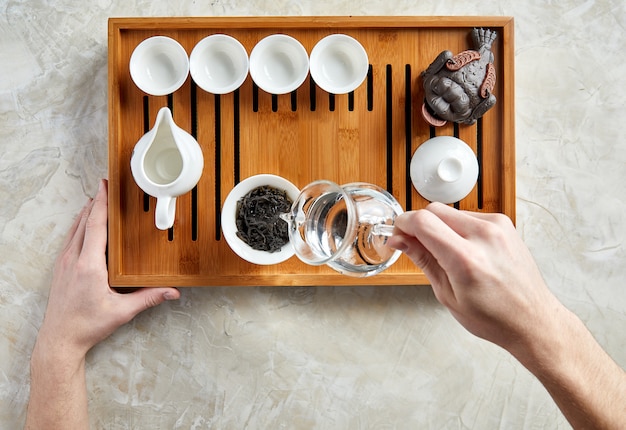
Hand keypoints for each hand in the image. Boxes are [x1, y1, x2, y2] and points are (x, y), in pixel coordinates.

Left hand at [37, 179, 179, 358]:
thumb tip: (172, 291)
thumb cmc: (87, 326)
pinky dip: (78, 225)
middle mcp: (73, 260)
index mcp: (89, 266)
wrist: (59, 339)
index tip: (105, 188)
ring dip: (86, 212)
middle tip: (106, 186)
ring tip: (97, 200)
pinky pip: (70, 239)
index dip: (101, 204)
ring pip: (74, 229)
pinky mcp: (60, 269)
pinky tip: (84, 224)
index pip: (95, 226)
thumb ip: (149, 298)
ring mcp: (64, 263)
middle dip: (95, 202)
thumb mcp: (122, 312)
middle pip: (84, 222)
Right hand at [387, 202, 561, 351]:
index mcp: (466, 260)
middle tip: (414, 244)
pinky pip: (468, 216)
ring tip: (444, 253)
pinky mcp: (504, 223)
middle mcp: (484, 237)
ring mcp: (497, 227)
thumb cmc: (493, 317)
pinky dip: (457, 227)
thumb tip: (400, 240)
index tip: (397, 235)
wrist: (532, 319)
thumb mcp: (447, 295)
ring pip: (450, 211)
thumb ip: (423, 260)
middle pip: (434, 210)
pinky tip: (462, 248)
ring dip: (438, 226)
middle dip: (418, 224)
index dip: (402, 225)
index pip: (423, 222)